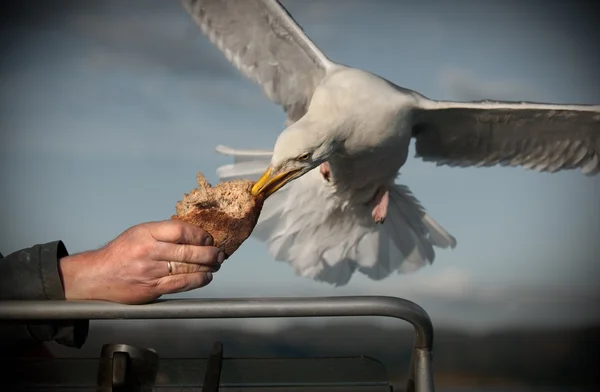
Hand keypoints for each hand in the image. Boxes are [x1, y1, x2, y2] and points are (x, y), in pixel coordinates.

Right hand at [58, 220, 224, 303]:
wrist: (95, 276)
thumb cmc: (119, 254)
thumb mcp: (139, 233)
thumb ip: (163, 232)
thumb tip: (192, 234)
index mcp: (146, 233)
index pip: (181, 230)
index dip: (200, 235)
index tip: (209, 238)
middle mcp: (148, 251)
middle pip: (188, 250)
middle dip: (210, 252)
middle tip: (220, 253)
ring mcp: (150, 271)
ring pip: (187, 268)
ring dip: (207, 267)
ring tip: (216, 265)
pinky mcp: (151, 289)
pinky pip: (181, 284)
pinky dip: (197, 280)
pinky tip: (205, 277)